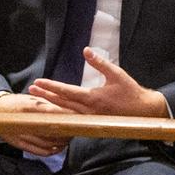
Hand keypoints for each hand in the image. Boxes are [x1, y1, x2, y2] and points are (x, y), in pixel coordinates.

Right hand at [0, 93, 71, 156]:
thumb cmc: (17, 103)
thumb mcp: (31, 99)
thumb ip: (47, 104)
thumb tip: (67, 111)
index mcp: (27, 107)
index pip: (50, 112)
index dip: (65, 116)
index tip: (76, 117)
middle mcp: (23, 122)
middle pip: (50, 130)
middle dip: (65, 131)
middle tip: (75, 130)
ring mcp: (21, 135)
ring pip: (47, 143)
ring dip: (61, 142)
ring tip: (69, 138)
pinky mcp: (19, 144)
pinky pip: (39, 151)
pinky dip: (52, 151)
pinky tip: (59, 147)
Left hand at [28, 47, 169, 117]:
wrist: (143, 111)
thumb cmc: (130, 92)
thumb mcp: (116, 74)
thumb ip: (99, 63)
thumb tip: (86, 50)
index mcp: (93, 98)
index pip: (66, 92)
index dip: (51, 86)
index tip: (38, 82)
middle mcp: (88, 111)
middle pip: (61, 103)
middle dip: (45, 96)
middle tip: (31, 90)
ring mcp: (89, 119)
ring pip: (65, 112)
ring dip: (50, 105)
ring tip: (37, 100)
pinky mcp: (92, 123)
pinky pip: (72, 119)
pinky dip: (60, 115)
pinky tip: (53, 112)